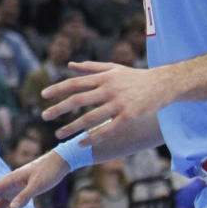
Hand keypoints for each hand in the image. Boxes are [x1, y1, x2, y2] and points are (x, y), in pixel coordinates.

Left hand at [41, 61, 168, 138]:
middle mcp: (108, 89)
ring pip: (90, 117)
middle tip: (44, 116)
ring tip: (58, 134)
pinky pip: (107, 129)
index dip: (58, 89)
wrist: (163, 84)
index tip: (43, 96)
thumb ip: (90, 67)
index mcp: (103, 77)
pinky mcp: (128, 116)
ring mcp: (118, 104)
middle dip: (59, 108)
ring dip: (72, 127)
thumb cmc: (135, 76)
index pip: (75, 83)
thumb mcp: (113, 67)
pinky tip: (81, 142)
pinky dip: (93, 137)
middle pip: (78, 100)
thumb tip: (69, 65)